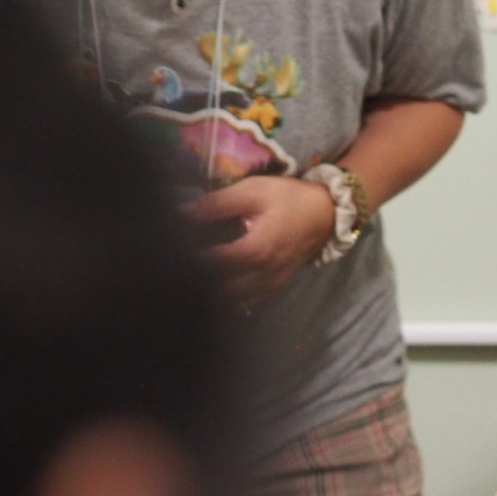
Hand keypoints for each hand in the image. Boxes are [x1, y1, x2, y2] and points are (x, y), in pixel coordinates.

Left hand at [186, 175, 334, 308]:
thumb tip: (179, 213)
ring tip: (193, 283)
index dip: (187, 261)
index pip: (212, 265)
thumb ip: (214, 204)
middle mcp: (263, 274)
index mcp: (255, 250)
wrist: (329, 211)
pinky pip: (250, 304)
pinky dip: (231, 302)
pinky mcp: (277, 286)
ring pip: (235, 304)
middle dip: (198, 284)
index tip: (168, 253)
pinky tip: (217, 293)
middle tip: (176, 271)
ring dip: (213, 296)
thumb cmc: (289, 198)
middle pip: (221, 292)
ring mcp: (272, 284)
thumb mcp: (251, 192)